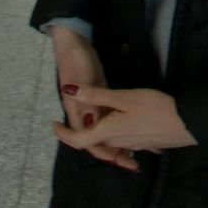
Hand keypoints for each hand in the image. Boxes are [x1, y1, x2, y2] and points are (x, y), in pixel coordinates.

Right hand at [49, 25, 123, 164]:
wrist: (70, 42)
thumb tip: (90, 121)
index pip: (84, 138)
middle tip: (132, 165)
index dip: (98, 151)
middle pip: (95, 139)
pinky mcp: (94, 97)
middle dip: (112, 154)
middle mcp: (83, 111)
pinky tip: (134, 129)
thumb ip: (91, 98)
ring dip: (117, 145)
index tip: (117, 160)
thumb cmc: (79, 62)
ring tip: (137, 155)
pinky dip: (121, 129)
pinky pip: (109, 121)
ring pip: (103, 132)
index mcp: (80, 109)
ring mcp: (89, 105)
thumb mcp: (91, 79)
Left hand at [52, 87, 197, 171]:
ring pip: (111, 142)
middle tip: (75, 117)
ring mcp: (135, 145)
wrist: (191, 122)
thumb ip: (96, 95)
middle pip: (94, 142)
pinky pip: (127, 142)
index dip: (63, 134)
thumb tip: (68, 90)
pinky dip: (119, 135)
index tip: (54, 124)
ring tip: (98, 117)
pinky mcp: (148, 143)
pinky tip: (125, 124)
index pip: (78, 140)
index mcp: (108, 132)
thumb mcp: (124, 97)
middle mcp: (119, 142)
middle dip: (82, 132)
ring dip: (101, 134)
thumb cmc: (156, 108)